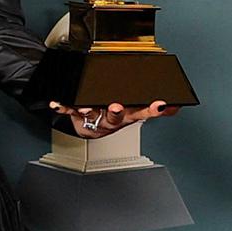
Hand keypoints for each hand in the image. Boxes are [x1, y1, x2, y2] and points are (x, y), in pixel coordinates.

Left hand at [49, 100, 179, 138]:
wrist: (91, 127)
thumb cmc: (113, 115)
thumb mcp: (134, 112)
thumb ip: (153, 110)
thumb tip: (176, 107)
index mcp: (127, 115)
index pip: (142, 112)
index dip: (151, 109)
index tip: (160, 104)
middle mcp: (111, 118)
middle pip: (116, 116)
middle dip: (117, 111)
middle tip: (118, 106)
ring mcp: (94, 117)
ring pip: (93, 114)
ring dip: (90, 110)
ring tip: (87, 107)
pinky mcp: (77, 115)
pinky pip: (69, 110)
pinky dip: (62, 107)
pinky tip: (56, 103)